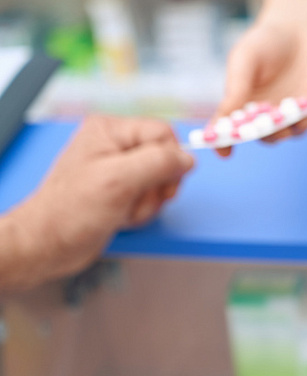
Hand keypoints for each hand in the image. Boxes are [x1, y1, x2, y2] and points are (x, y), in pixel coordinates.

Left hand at [6, 115, 193, 288]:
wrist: (49, 245)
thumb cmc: (70, 212)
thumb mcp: (119, 180)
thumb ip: (158, 163)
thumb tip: (188, 158)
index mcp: (110, 130)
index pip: (163, 134)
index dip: (169, 160)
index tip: (160, 183)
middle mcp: (114, 146)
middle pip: (165, 159)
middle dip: (157, 187)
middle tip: (134, 198)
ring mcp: (118, 169)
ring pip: (160, 182)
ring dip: (148, 203)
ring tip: (123, 210)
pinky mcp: (120, 190)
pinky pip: (150, 197)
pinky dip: (141, 211)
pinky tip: (121, 216)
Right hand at [216, 20, 306, 156]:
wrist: (300, 29)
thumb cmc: (265, 44)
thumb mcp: (244, 59)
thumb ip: (235, 88)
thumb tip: (222, 119)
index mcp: (245, 108)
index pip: (233, 131)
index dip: (226, 143)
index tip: (223, 152)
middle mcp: (269, 117)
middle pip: (265, 137)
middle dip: (263, 134)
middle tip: (262, 128)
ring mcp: (294, 115)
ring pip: (291, 132)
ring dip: (290, 127)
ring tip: (288, 115)